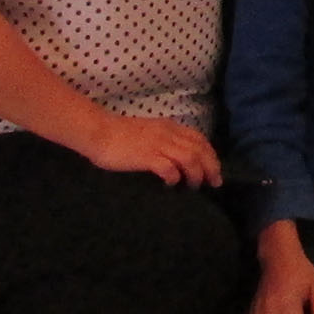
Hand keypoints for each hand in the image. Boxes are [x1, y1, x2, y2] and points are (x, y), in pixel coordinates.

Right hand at [82, 111, 221, 187]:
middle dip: (211, 167)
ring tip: (193, 186)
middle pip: (200, 150)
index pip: (199, 139)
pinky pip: (169, 167)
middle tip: (213, 183)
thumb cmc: (120, 134)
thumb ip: (163, 141)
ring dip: (196, 174)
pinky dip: (174, 177)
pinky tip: (171, 184)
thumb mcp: (149, 132)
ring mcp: (158, 144)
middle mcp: (168, 134)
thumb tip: (176, 159)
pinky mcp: (146, 156)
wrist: (98, 131)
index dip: (211, 155)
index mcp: (169, 127)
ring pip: (189, 158)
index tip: (215, 170)